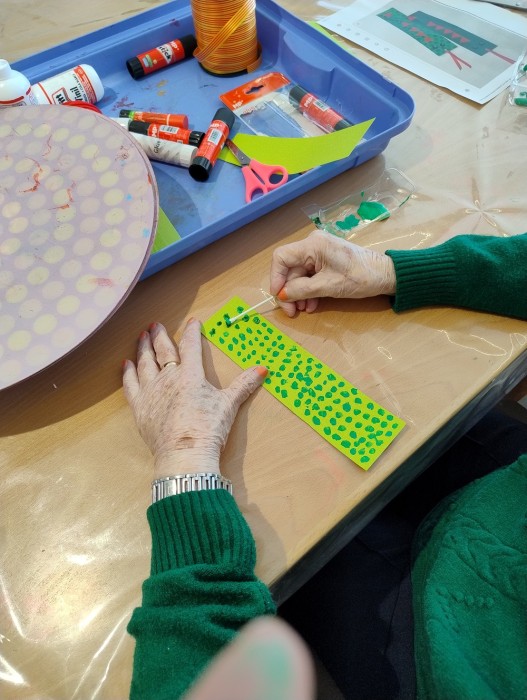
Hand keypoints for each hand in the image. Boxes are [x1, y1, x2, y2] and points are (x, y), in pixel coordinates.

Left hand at [122, 319, 267, 478]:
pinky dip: (128, 372)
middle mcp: (168, 378)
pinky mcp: (139, 407)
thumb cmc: (208, 428)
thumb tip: (263, 369)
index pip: (190, 346)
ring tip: (142, 336)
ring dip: (143, 348)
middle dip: (160, 336)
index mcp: (190, 375)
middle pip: (162, 351)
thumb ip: (244, 384)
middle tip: (155, 325)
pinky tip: (126, 364)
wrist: (185, 454)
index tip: (192, 323)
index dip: (192, 332)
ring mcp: (151, 392)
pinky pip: (130, 384)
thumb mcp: (229, 404)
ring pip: (144, 363)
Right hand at [269, 230, 395, 316]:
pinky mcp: (325, 262)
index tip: (279, 297)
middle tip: (292, 311)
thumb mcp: (329, 286)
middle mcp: (313, 245)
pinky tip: (311, 304)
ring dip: (298, 294)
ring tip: (304, 309)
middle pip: (289, 269)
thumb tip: (282, 295)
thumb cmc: (360, 277)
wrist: (385, 275)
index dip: (276, 278)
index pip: (281, 257)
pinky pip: (309, 276)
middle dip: (289, 291)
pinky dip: (308, 291)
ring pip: (299, 275)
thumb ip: (302, 290)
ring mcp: (319, 253)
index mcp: (313, 245)